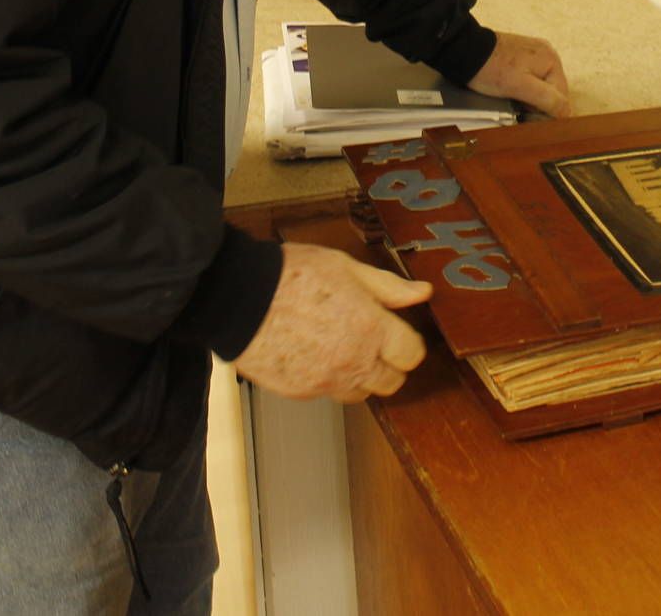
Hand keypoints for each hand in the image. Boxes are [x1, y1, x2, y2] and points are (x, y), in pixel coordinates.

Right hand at [231, 243, 431, 402]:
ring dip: (358, 375)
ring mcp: (326, 382)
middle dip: (387, 364)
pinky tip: (311, 352)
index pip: (411, 355)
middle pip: (391, 382)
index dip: (406, 343)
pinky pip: (326, 392)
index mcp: (371, 328)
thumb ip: (387, 287)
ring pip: (360, 392)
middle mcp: (353, 362)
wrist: (237, 297)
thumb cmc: (289, 275)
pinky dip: (326, 378)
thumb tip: (422, 293)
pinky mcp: (301, 392)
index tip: (396, 333)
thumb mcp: (346, 267)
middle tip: (371, 341)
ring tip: (338, 346)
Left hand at [470, 32, 572, 117]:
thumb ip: (547, 100)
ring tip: (511, 93)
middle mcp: (547, 53)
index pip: (561, 97)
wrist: (465, 50)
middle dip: (537, 102)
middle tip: (517, 102)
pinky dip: (523, 87)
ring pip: (540, 86)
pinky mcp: (521, 55)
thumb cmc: (490, 69)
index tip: (527, 111)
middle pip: (552, 91)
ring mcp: (534, 53)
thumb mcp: (521, 87)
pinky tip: (510, 87)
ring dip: (529, 96)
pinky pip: (530, 78)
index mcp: (552, 60)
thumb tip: (567, 113)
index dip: (545, 110)